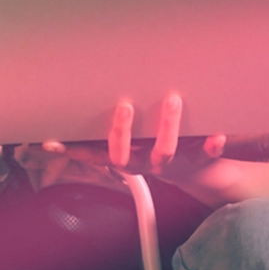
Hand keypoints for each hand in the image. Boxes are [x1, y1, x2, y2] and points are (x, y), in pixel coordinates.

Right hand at [42, 93, 225, 174]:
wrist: (203, 172)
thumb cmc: (160, 146)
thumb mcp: (133, 139)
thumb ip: (110, 126)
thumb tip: (80, 97)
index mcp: (126, 157)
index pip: (92, 154)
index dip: (72, 151)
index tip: (52, 142)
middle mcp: (144, 163)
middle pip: (124, 156)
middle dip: (121, 132)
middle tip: (124, 106)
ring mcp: (171, 164)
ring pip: (164, 151)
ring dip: (166, 126)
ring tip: (171, 100)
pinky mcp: (199, 161)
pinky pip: (205, 155)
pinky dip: (210, 146)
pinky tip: (216, 134)